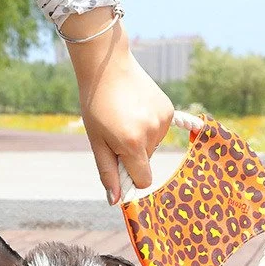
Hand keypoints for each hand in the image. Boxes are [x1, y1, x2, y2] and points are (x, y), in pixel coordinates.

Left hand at [62, 9, 173, 203]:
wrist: (106, 64)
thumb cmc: (96, 104)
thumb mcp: (96, 141)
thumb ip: (107, 172)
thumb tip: (116, 200)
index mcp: (132, 144)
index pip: (143, 180)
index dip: (131, 176)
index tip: (120, 165)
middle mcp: (151, 133)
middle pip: (146, 163)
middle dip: (132, 155)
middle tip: (116, 131)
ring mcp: (162, 120)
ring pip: (153, 147)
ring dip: (141, 140)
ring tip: (125, 116)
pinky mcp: (168, 110)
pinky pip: (160, 131)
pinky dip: (149, 127)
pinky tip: (136, 109)